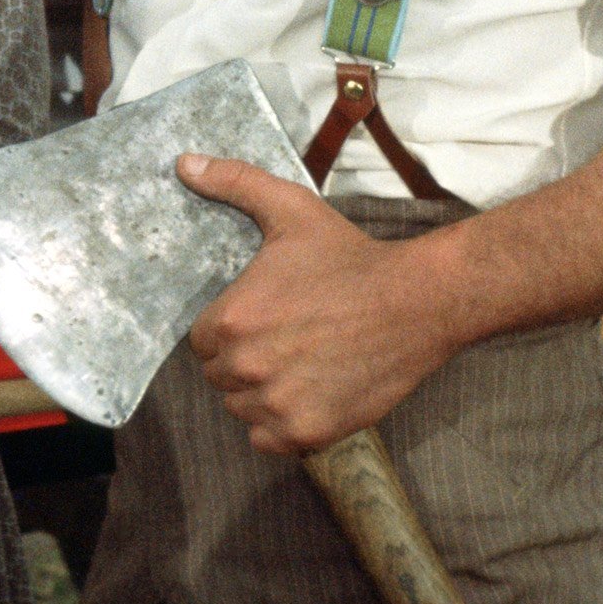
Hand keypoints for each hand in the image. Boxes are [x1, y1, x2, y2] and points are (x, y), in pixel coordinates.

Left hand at [181, 155, 459, 455]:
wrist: (418, 302)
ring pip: (243, 409)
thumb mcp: (291, 210)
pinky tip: (307, 394)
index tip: (262, 319)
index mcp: (232, 320)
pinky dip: (281, 425)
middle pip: (220, 376)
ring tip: (299, 365)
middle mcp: (247, 367)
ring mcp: (278, 404)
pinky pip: (268, 440)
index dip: (229, 330)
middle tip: (285, 340)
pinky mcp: (308, 432)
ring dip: (260, 394)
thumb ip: (234, 184)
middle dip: (243, 361)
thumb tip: (184, 163)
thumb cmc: (351, 257)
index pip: (202, 341)